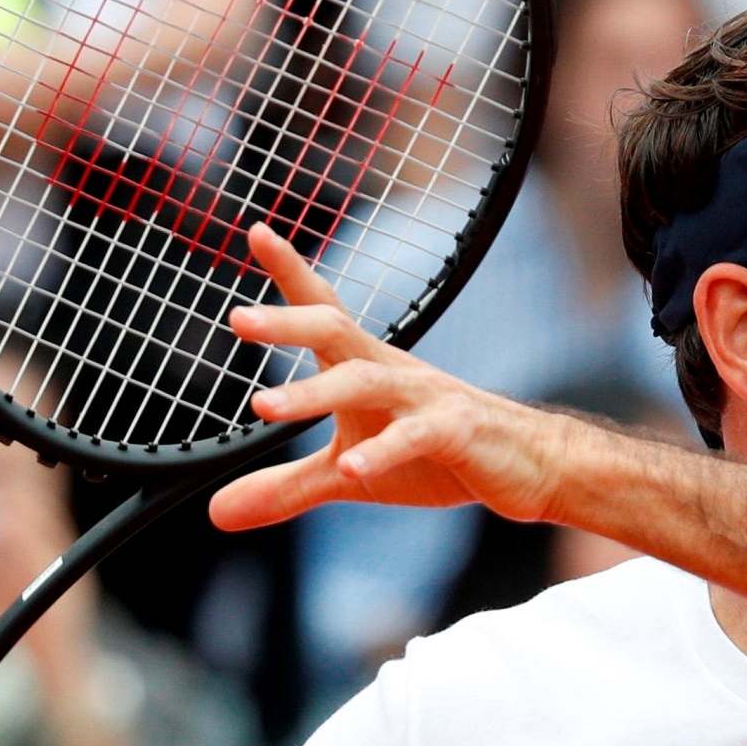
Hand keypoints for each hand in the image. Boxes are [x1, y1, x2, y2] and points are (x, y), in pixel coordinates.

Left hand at [209, 223, 578, 530]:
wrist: (529, 464)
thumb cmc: (438, 454)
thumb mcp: (351, 475)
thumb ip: (287, 488)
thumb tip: (217, 513)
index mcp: (366, 368)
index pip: (322, 310)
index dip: (290, 272)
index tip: (257, 231)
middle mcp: (392, 371)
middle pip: (335, 330)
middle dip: (288, 321)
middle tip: (236, 319)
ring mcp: (426, 398)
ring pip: (366, 382)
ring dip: (314, 392)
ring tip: (264, 407)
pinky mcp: (457, 433)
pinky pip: (415, 437)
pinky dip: (383, 453)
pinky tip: (353, 470)